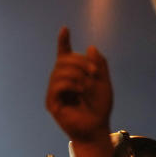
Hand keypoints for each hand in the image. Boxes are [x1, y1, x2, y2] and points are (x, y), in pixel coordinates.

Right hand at [45, 27, 114, 156]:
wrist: (96, 127)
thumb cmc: (99, 107)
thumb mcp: (104, 82)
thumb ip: (99, 65)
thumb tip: (90, 47)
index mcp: (72, 75)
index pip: (64, 55)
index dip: (63, 42)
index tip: (65, 29)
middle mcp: (60, 81)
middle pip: (63, 61)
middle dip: (80, 62)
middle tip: (94, 73)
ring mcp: (54, 92)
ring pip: (59, 71)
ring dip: (77, 74)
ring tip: (87, 85)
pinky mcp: (52, 103)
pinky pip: (57, 85)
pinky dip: (70, 84)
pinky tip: (80, 90)